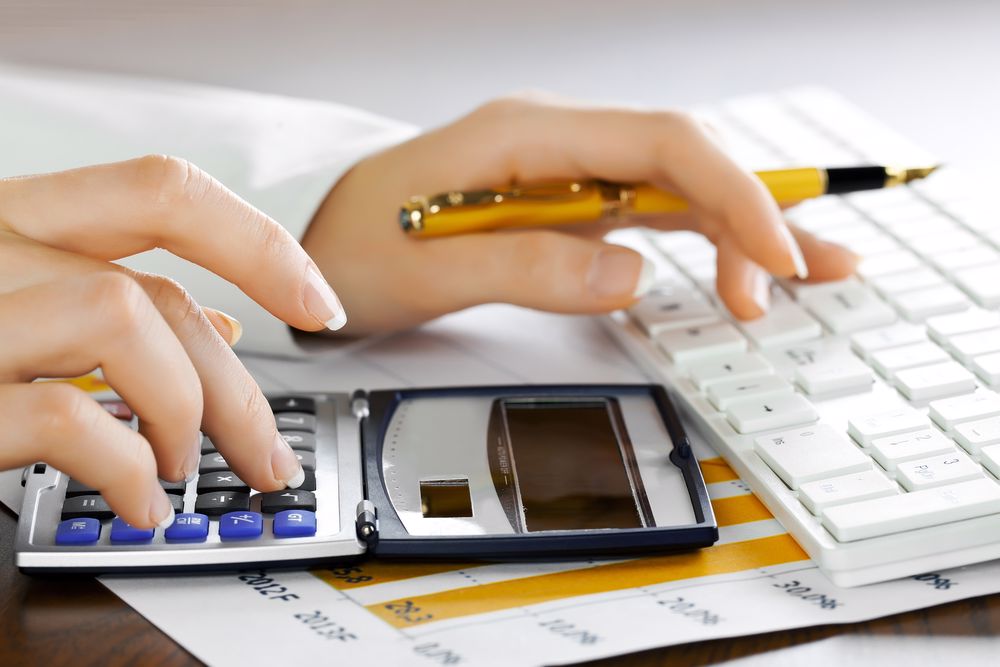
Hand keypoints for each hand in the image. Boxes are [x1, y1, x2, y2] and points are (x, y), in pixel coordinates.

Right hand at [0, 156, 346, 528]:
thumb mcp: (21, 305)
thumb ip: (116, 304)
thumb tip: (225, 329)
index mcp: (16, 219)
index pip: (164, 192)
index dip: (259, 243)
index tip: (319, 305)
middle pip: (165, 288)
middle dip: (241, 386)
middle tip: (268, 456)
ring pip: (127, 322)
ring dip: (184, 412)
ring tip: (182, 471)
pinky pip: (67, 414)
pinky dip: (126, 466)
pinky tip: (140, 501)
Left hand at [303, 94, 856, 333]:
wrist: (310, 241)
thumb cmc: (350, 245)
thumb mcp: (423, 268)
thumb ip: (525, 267)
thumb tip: (632, 273)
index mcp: (525, 136)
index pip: (659, 143)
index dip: (729, 194)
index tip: (770, 255)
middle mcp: (556, 144)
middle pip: (683, 162)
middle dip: (748, 216)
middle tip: (790, 284)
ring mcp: (563, 174)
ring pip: (677, 188)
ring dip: (741, 227)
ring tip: (810, 267)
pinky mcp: (563, 207)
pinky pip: (648, 214)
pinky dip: (701, 238)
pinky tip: (741, 260)